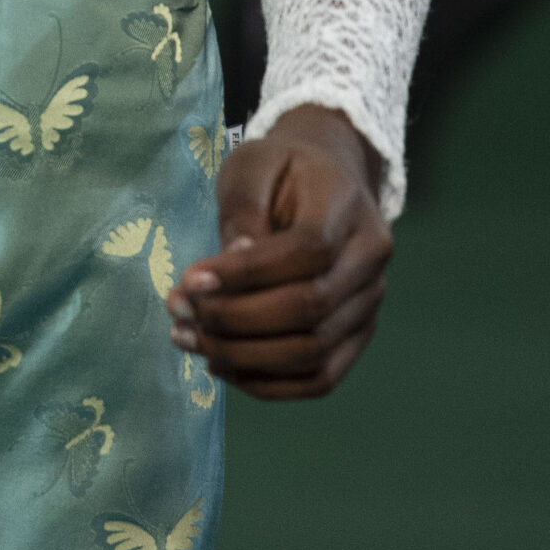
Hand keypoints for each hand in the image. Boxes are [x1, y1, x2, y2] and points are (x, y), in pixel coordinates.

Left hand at [167, 104, 392, 399]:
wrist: (329, 181)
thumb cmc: (282, 170)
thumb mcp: (253, 166)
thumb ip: (245, 209)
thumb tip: (231, 262)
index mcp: (349, 209)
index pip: (306, 251)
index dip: (246, 273)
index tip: (189, 279)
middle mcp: (371, 261)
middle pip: (311, 308)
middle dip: (236, 320)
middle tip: (178, 315)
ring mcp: (370, 304)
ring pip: (315, 352)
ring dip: (245, 358)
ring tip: (188, 341)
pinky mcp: (358, 336)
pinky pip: (320, 378)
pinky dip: (269, 384)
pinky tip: (222, 367)